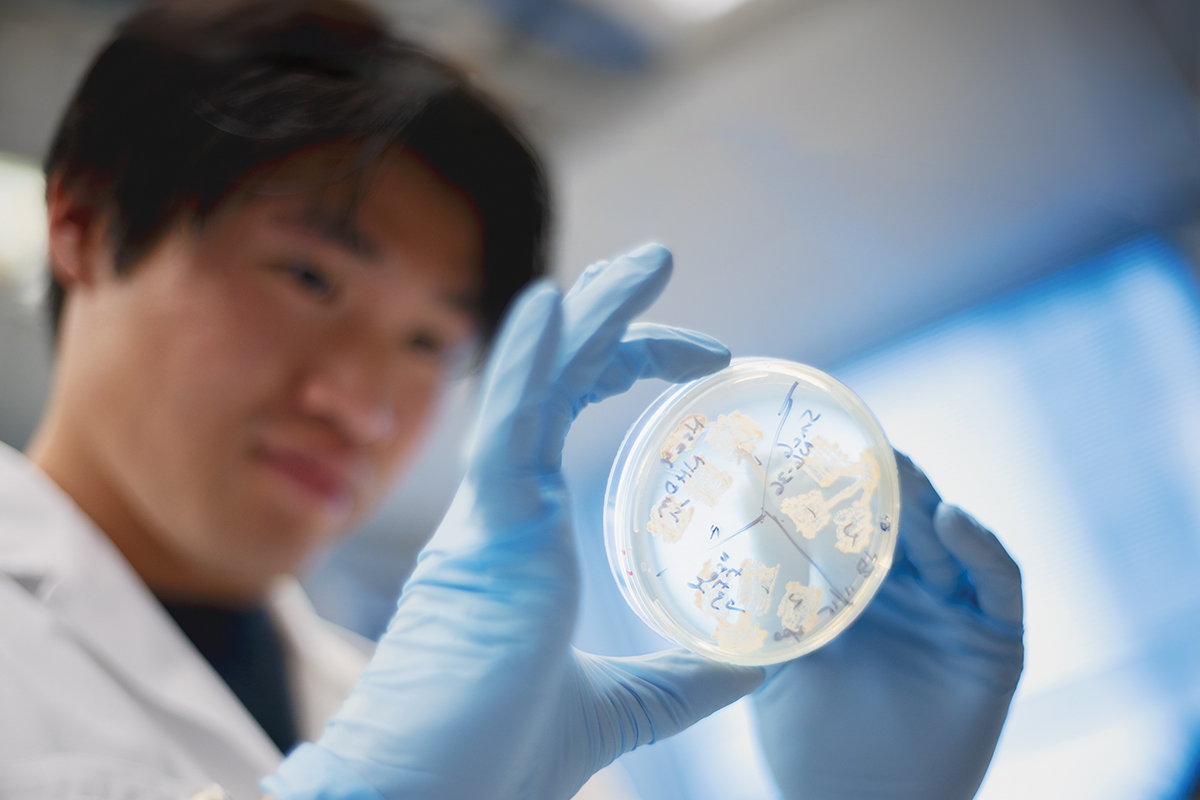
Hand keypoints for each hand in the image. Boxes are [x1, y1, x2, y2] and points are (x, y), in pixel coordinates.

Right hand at [263, 246, 762, 799]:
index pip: (573, 411)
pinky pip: (501, 430)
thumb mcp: (620, 706)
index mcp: (522, 530)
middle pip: (556, 378)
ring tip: (646, 263)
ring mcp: (488, 516)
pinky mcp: (481, 537)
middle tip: (666, 265)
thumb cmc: (496, 757)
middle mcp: (501, 507)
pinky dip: (525, 365)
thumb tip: (755, 664)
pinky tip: (554, 305)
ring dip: (588, 316)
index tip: (706, 364)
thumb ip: (681, 680)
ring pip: (532, 385)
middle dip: (614, 318)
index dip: (633, 367)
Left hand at [754, 452, 1023, 799]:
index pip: (847, 520)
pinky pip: (999, 584)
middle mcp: (903, 590)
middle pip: (898, 519)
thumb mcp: (776, 656)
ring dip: (923, 501)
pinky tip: (953, 520)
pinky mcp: (995, 643)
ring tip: (898, 469)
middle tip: (853, 440)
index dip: (832, 482)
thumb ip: (763, 592)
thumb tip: (735, 515)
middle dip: (879, 480)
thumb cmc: (806, 738)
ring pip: (944, 539)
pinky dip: (982, 548)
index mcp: (849, 586)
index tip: (805, 439)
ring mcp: (950, 612)